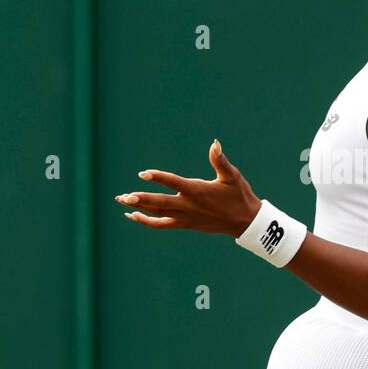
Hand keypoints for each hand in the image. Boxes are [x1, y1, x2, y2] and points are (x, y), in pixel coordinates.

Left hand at [115, 139, 261, 235]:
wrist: (245, 222)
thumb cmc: (239, 196)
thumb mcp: (232, 176)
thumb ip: (220, 161)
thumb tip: (214, 143)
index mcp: (198, 191)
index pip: (174, 183)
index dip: (158, 177)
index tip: (143, 173)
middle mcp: (189, 205)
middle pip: (160, 203)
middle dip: (141, 199)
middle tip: (122, 196)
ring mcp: (185, 217)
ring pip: (157, 214)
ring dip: (139, 208)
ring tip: (122, 201)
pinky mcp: (185, 224)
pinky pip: (162, 225)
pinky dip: (147, 221)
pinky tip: (134, 216)